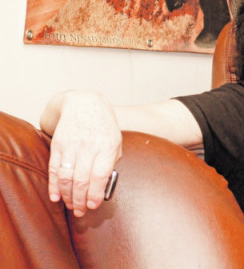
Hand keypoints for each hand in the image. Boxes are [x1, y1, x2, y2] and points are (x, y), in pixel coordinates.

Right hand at [44, 91, 121, 216]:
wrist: (85, 104)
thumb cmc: (104, 126)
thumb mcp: (116, 141)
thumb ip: (112, 162)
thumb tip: (103, 186)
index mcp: (107, 146)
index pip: (100, 176)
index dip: (95, 194)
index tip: (93, 206)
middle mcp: (89, 146)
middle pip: (82, 180)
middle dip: (80, 200)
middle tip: (80, 212)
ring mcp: (72, 145)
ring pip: (67, 177)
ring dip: (67, 196)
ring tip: (70, 206)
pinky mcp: (58, 145)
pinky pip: (54, 169)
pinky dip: (54, 186)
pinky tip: (56, 197)